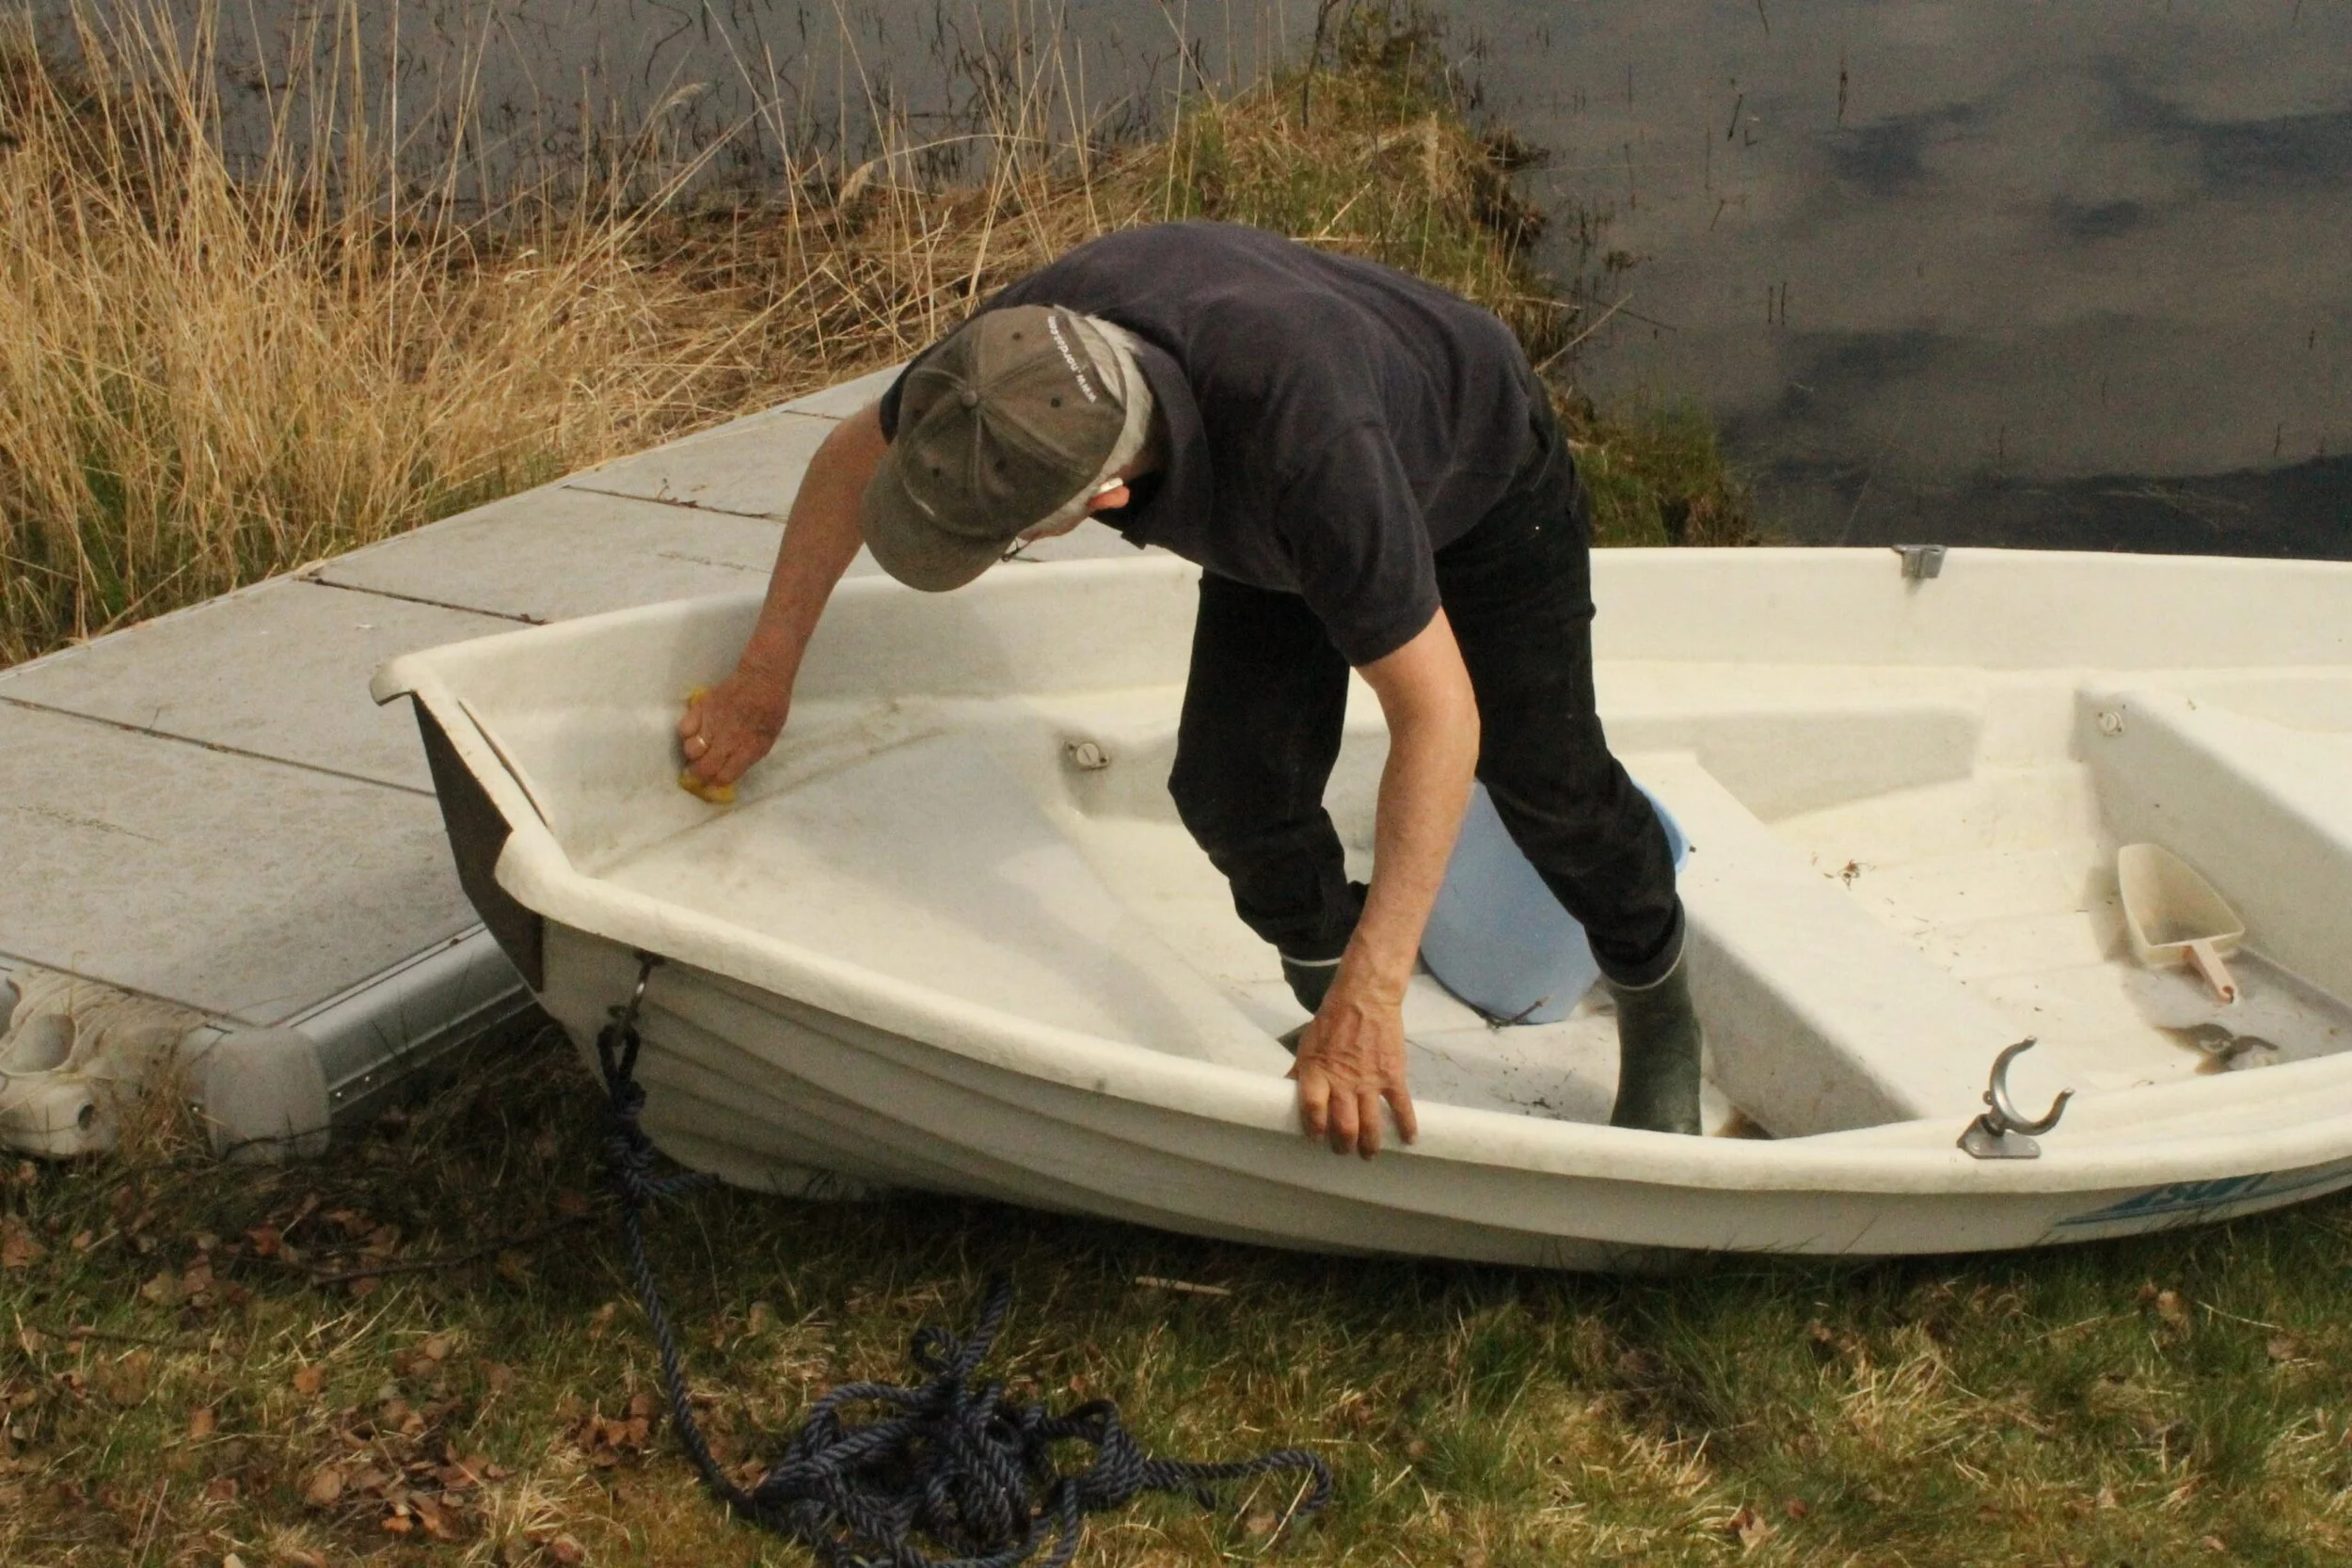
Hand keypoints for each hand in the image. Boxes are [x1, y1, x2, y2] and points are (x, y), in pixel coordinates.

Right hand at [677, 668, 789, 786]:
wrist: (762, 680)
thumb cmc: (771, 710)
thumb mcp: (767, 739)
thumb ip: (748, 756)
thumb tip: (729, 770)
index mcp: (748, 749)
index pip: (724, 777)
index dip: (716, 781)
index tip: (714, 780)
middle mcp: (728, 740)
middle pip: (704, 768)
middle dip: (700, 774)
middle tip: (699, 770)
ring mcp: (712, 724)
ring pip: (691, 750)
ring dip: (693, 754)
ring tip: (699, 748)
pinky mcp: (701, 708)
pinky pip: (683, 729)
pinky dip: (687, 733)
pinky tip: (695, 731)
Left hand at [1288, 963, 1418, 1157]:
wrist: (1364, 998)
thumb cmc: (1331, 1021)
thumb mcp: (1307, 1045)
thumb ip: (1300, 1073)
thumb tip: (1283, 1094)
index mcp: (1317, 1072)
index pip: (1313, 1110)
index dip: (1314, 1129)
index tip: (1316, 1139)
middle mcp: (1343, 1082)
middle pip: (1343, 1125)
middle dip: (1343, 1144)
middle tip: (1343, 1150)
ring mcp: (1370, 1081)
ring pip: (1370, 1124)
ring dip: (1369, 1145)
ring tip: (1367, 1154)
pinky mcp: (1393, 1076)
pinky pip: (1401, 1107)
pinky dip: (1406, 1126)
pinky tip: (1408, 1140)